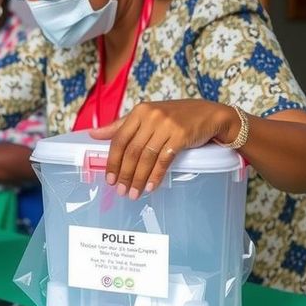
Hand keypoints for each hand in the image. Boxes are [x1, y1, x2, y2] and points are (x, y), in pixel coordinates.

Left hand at [89, 100, 235, 199]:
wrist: (211, 115)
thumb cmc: (177, 116)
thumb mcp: (148, 115)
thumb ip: (122, 125)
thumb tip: (94, 134)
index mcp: (139, 111)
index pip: (119, 139)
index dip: (112, 161)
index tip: (109, 179)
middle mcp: (151, 116)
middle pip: (132, 150)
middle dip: (124, 174)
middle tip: (120, 190)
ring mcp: (166, 126)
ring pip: (146, 157)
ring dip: (138, 178)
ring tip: (133, 193)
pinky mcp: (181, 136)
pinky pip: (164, 160)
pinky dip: (155, 175)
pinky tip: (150, 187)